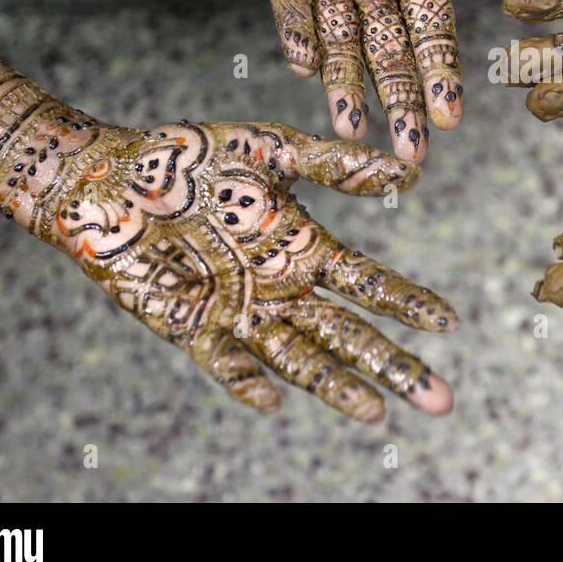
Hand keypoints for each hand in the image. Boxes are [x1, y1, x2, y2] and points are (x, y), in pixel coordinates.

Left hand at [30, 118, 454, 421]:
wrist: (112, 174)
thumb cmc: (191, 157)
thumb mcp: (270, 148)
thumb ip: (333, 164)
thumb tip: (409, 171)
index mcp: (304, 246)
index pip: (369, 284)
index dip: (408, 303)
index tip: (450, 322)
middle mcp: (281, 288)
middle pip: (349, 335)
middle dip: (394, 367)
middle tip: (440, 400)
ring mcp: (238, 313)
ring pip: (300, 359)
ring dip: (337, 387)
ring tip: (376, 413)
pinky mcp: (190, 326)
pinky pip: (224, 361)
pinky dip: (247, 380)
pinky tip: (272, 399)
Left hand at [255, 0, 532, 162]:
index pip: (433, 34)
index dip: (441, 77)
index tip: (451, 119)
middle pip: (388, 53)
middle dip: (398, 103)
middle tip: (408, 154)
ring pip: (339, 42)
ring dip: (345, 85)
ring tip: (351, 131)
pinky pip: (289, 3)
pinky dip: (295, 33)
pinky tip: (305, 68)